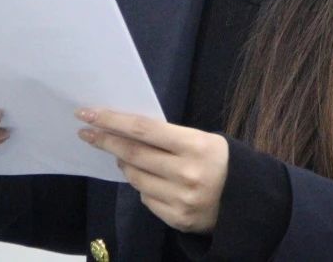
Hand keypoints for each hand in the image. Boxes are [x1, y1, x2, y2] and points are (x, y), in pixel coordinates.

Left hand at [77, 109, 228, 233]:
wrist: (246, 200)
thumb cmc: (220, 161)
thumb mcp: (203, 140)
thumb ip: (169, 138)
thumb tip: (127, 134)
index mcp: (196, 146)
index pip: (145, 130)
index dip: (113, 121)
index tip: (88, 113)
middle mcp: (187, 173)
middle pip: (134, 154)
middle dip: (106, 141)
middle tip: (87, 132)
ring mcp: (181, 199)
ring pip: (135, 178)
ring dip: (124, 164)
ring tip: (123, 156)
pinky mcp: (177, 219)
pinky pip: (146, 198)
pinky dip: (142, 186)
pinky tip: (149, 179)